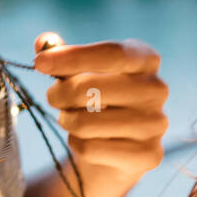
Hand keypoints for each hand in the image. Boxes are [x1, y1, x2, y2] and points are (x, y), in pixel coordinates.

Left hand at [33, 33, 168, 191]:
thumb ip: (61, 55)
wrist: (117, 147)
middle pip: (91, 87)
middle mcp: (157, 88)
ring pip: (86, 122)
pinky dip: (77, 144)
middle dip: (59, 93)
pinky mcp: (148, 155)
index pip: (111, 53)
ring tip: (71, 119)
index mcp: (146, 59)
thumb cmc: (97, 99)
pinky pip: (91, 148)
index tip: (40, 63)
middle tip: (53, 97)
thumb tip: (43, 42)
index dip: (73, 57)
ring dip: (67, 121)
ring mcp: (156, 123)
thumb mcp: (80, 71)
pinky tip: (86, 141)